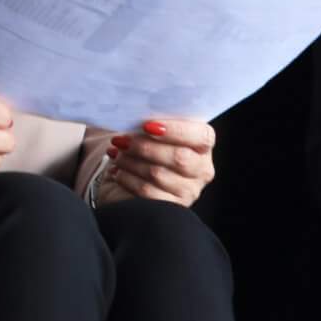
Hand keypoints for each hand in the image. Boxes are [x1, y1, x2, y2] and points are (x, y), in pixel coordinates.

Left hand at [96, 118, 215, 208]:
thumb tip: (138, 114)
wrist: (136, 175)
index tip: (147, 125)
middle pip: (179, 158)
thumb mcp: (154, 130)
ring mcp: (189, 191)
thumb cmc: (147, 146)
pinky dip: (127, 179)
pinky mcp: (172, 207)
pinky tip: (117, 171)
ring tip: (116, 154)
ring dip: (131, 162)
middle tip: (121, 140)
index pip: (201, 136)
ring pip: (158, 174)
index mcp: (203, 145)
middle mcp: (202, 169)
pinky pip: (147, 192)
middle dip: (145, 147)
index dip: (176, 131)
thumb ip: (155, 121)